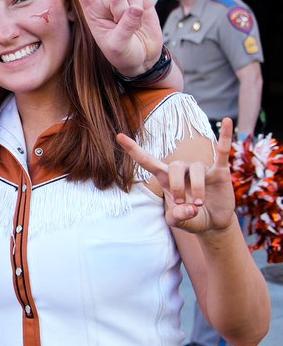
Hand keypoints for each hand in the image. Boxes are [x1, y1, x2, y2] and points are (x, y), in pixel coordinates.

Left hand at [67, 0, 162, 77]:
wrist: (142, 58)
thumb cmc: (124, 55)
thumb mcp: (119, 46)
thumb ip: (125, 27)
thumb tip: (135, 7)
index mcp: (93, 13)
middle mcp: (106, 3)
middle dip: (122, 12)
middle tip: (124, 29)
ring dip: (135, 9)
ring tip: (134, 25)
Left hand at [117, 118, 236, 234]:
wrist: (213, 224)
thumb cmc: (191, 218)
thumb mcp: (179, 222)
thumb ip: (179, 217)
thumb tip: (191, 209)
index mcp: (166, 178)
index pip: (147, 161)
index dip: (134, 150)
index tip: (118, 136)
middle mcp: (182, 170)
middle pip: (174, 166)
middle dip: (176, 186)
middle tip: (180, 203)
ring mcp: (201, 168)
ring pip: (196, 168)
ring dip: (197, 188)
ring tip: (198, 204)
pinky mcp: (219, 171)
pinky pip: (222, 151)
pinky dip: (225, 137)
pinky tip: (228, 122)